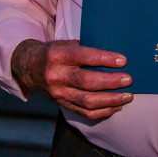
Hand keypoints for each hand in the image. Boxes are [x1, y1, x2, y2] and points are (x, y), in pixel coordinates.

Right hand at [11, 39, 132, 119]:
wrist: (29, 68)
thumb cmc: (54, 52)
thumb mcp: (66, 44)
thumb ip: (86, 48)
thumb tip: (114, 55)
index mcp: (58, 56)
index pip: (84, 57)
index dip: (105, 59)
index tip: (123, 61)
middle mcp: (56, 76)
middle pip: (87, 82)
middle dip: (111, 82)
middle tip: (128, 79)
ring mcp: (58, 93)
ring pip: (87, 101)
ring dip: (110, 100)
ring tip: (128, 96)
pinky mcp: (61, 104)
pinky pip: (84, 112)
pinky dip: (102, 111)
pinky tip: (116, 106)